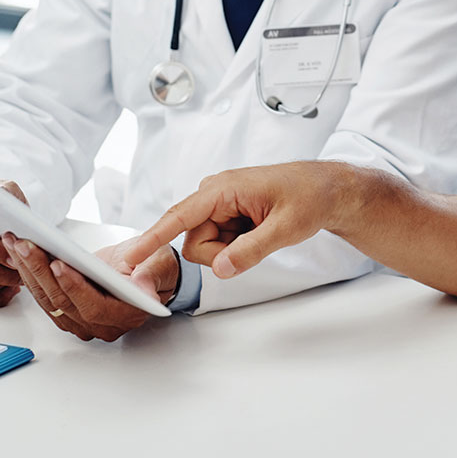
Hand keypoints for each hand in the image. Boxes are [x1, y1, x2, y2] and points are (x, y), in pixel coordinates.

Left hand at [2, 234, 178, 342]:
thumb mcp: (158, 263)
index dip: (74, 287)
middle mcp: (101, 325)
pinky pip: (45, 297)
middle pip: (64, 303)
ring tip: (16, 243)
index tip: (58, 263)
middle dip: (41, 272)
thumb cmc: (153, 265)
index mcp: (126, 315)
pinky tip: (19, 254)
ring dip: (29, 271)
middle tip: (25, 245)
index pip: (93, 307)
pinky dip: (31, 275)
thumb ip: (150, 276)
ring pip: (49, 300)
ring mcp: (82, 321)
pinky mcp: (69, 312)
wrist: (146, 269)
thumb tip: (144, 289)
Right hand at [122, 161, 350, 278]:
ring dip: (230, 250)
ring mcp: (219, 205)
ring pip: (206, 246)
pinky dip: (236, 246)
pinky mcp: (225, 214)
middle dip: (221, 253)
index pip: (179, 217)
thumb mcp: (286, 228)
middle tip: (258, 240)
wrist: (327, 190)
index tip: (129, 258)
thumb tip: (220, 269)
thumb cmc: (310, 198)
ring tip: (261, 231)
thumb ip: (251, 250)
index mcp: (224, 189)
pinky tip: (258, 231)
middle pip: (194, 242)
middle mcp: (214, 194)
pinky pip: (218, 243)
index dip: (153, 238)